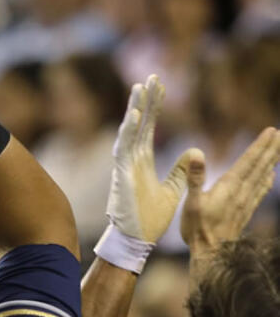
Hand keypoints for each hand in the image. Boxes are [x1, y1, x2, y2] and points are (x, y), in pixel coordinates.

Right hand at [105, 75, 186, 242]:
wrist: (137, 239)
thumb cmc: (150, 218)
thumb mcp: (173, 190)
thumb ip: (182, 170)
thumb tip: (195, 150)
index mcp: (142, 162)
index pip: (149, 128)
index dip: (154, 108)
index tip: (160, 87)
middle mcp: (131, 160)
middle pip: (139, 124)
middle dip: (145, 101)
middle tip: (151, 78)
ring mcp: (125, 166)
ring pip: (129, 131)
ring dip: (134, 109)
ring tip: (140, 87)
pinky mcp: (122, 175)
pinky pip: (124, 148)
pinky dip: (128, 132)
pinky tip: (133, 115)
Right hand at [181, 127, 279, 253]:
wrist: (212, 253)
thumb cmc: (198, 228)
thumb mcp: (192, 202)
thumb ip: (195, 178)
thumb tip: (196, 154)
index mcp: (229, 187)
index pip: (248, 161)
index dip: (260, 146)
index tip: (272, 131)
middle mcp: (241, 192)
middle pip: (259, 166)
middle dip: (270, 149)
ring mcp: (245, 202)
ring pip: (262, 177)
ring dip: (271, 162)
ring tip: (278, 149)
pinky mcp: (245, 211)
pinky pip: (260, 191)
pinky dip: (267, 180)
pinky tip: (270, 176)